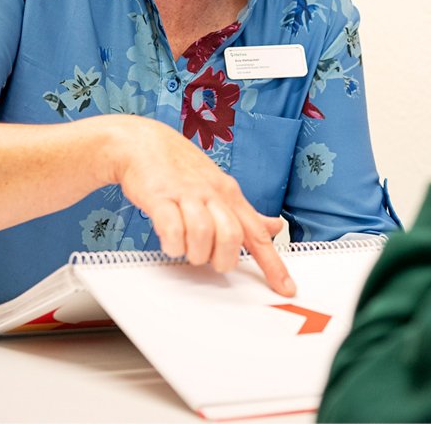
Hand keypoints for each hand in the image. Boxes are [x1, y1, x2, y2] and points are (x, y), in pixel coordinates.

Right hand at [104, 116, 295, 296]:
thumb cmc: (182, 168)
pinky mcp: (160, 196)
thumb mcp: (220, 186)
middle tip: (210, 259)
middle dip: (222, 259)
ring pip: (203, 232)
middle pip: (231, 236)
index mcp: (230, 194)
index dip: (273, 264)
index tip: (285, 288)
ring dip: (195, 252)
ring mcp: (186, 194)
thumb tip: (275, 227)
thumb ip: (245, 213)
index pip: (257, 234)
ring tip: (187, 250)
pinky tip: (170, 242)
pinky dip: (172, 243)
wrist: (145, 142)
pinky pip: (171, 226)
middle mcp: (212, 193)